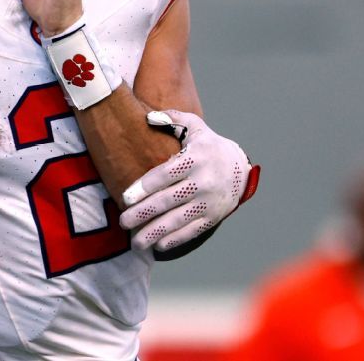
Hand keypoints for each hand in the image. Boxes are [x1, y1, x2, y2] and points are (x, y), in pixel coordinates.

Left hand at [118, 109, 258, 252]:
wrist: (240, 168)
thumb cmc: (207, 145)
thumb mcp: (194, 126)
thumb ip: (172, 117)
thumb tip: (148, 116)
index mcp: (196, 157)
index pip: (166, 174)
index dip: (145, 187)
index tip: (126, 198)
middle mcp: (204, 181)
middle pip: (168, 200)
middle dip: (143, 213)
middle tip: (123, 222)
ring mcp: (209, 202)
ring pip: (178, 220)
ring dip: (155, 233)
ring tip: (135, 243)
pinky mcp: (213, 217)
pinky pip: (192, 231)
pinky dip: (174, 240)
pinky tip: (157, 246)